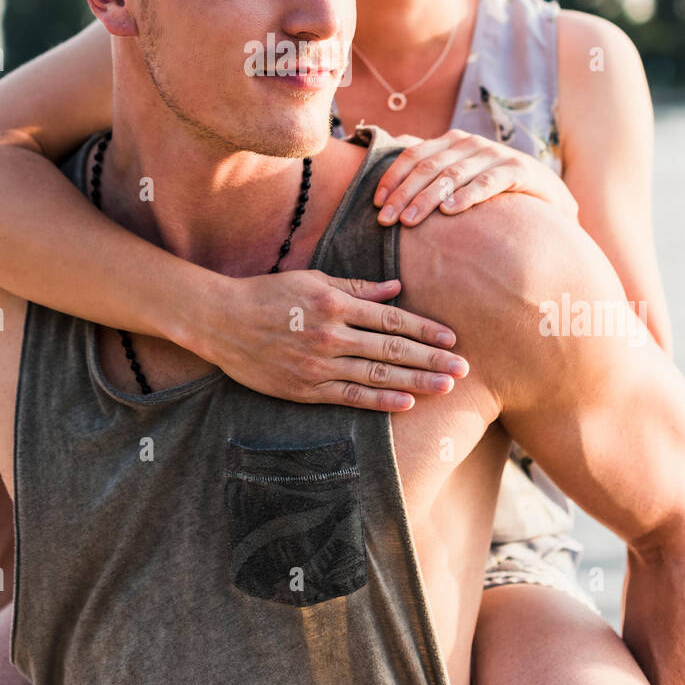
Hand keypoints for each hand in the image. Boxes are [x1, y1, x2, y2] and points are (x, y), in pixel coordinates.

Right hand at [200, 270, 466, 410]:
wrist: (220, 320)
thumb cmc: (267, 294)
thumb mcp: (312, 280)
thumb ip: (356, 288)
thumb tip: (396, 289)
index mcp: (335, 304)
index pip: (391, 320)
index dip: (424, 330)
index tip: (451, 339)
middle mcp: (330, 335)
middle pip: (391, 350)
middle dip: (431, 361)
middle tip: (464, 369)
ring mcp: (318, 364)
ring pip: (376, 376)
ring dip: (415, 383)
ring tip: (445, 388)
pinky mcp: (305, 388)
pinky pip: (349, 397)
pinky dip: (379, 401)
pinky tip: (406, 404)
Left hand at [373, 129, 578, 224]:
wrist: (547, 195)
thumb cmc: (494, 187)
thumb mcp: (461, 173)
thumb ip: (432, 162)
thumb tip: (395, 147)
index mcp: (452, 141)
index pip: (414, 155)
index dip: (393, 177)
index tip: (377, 204)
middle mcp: (471, 143)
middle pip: (429, 166)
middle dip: (404, 194)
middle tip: (386, 220)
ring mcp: (494, 154)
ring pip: (453, 175)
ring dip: (428, 199)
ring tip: (409, 221)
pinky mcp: (518, 169)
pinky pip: (488, 182)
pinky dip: (467, 196)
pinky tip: (450, 212)